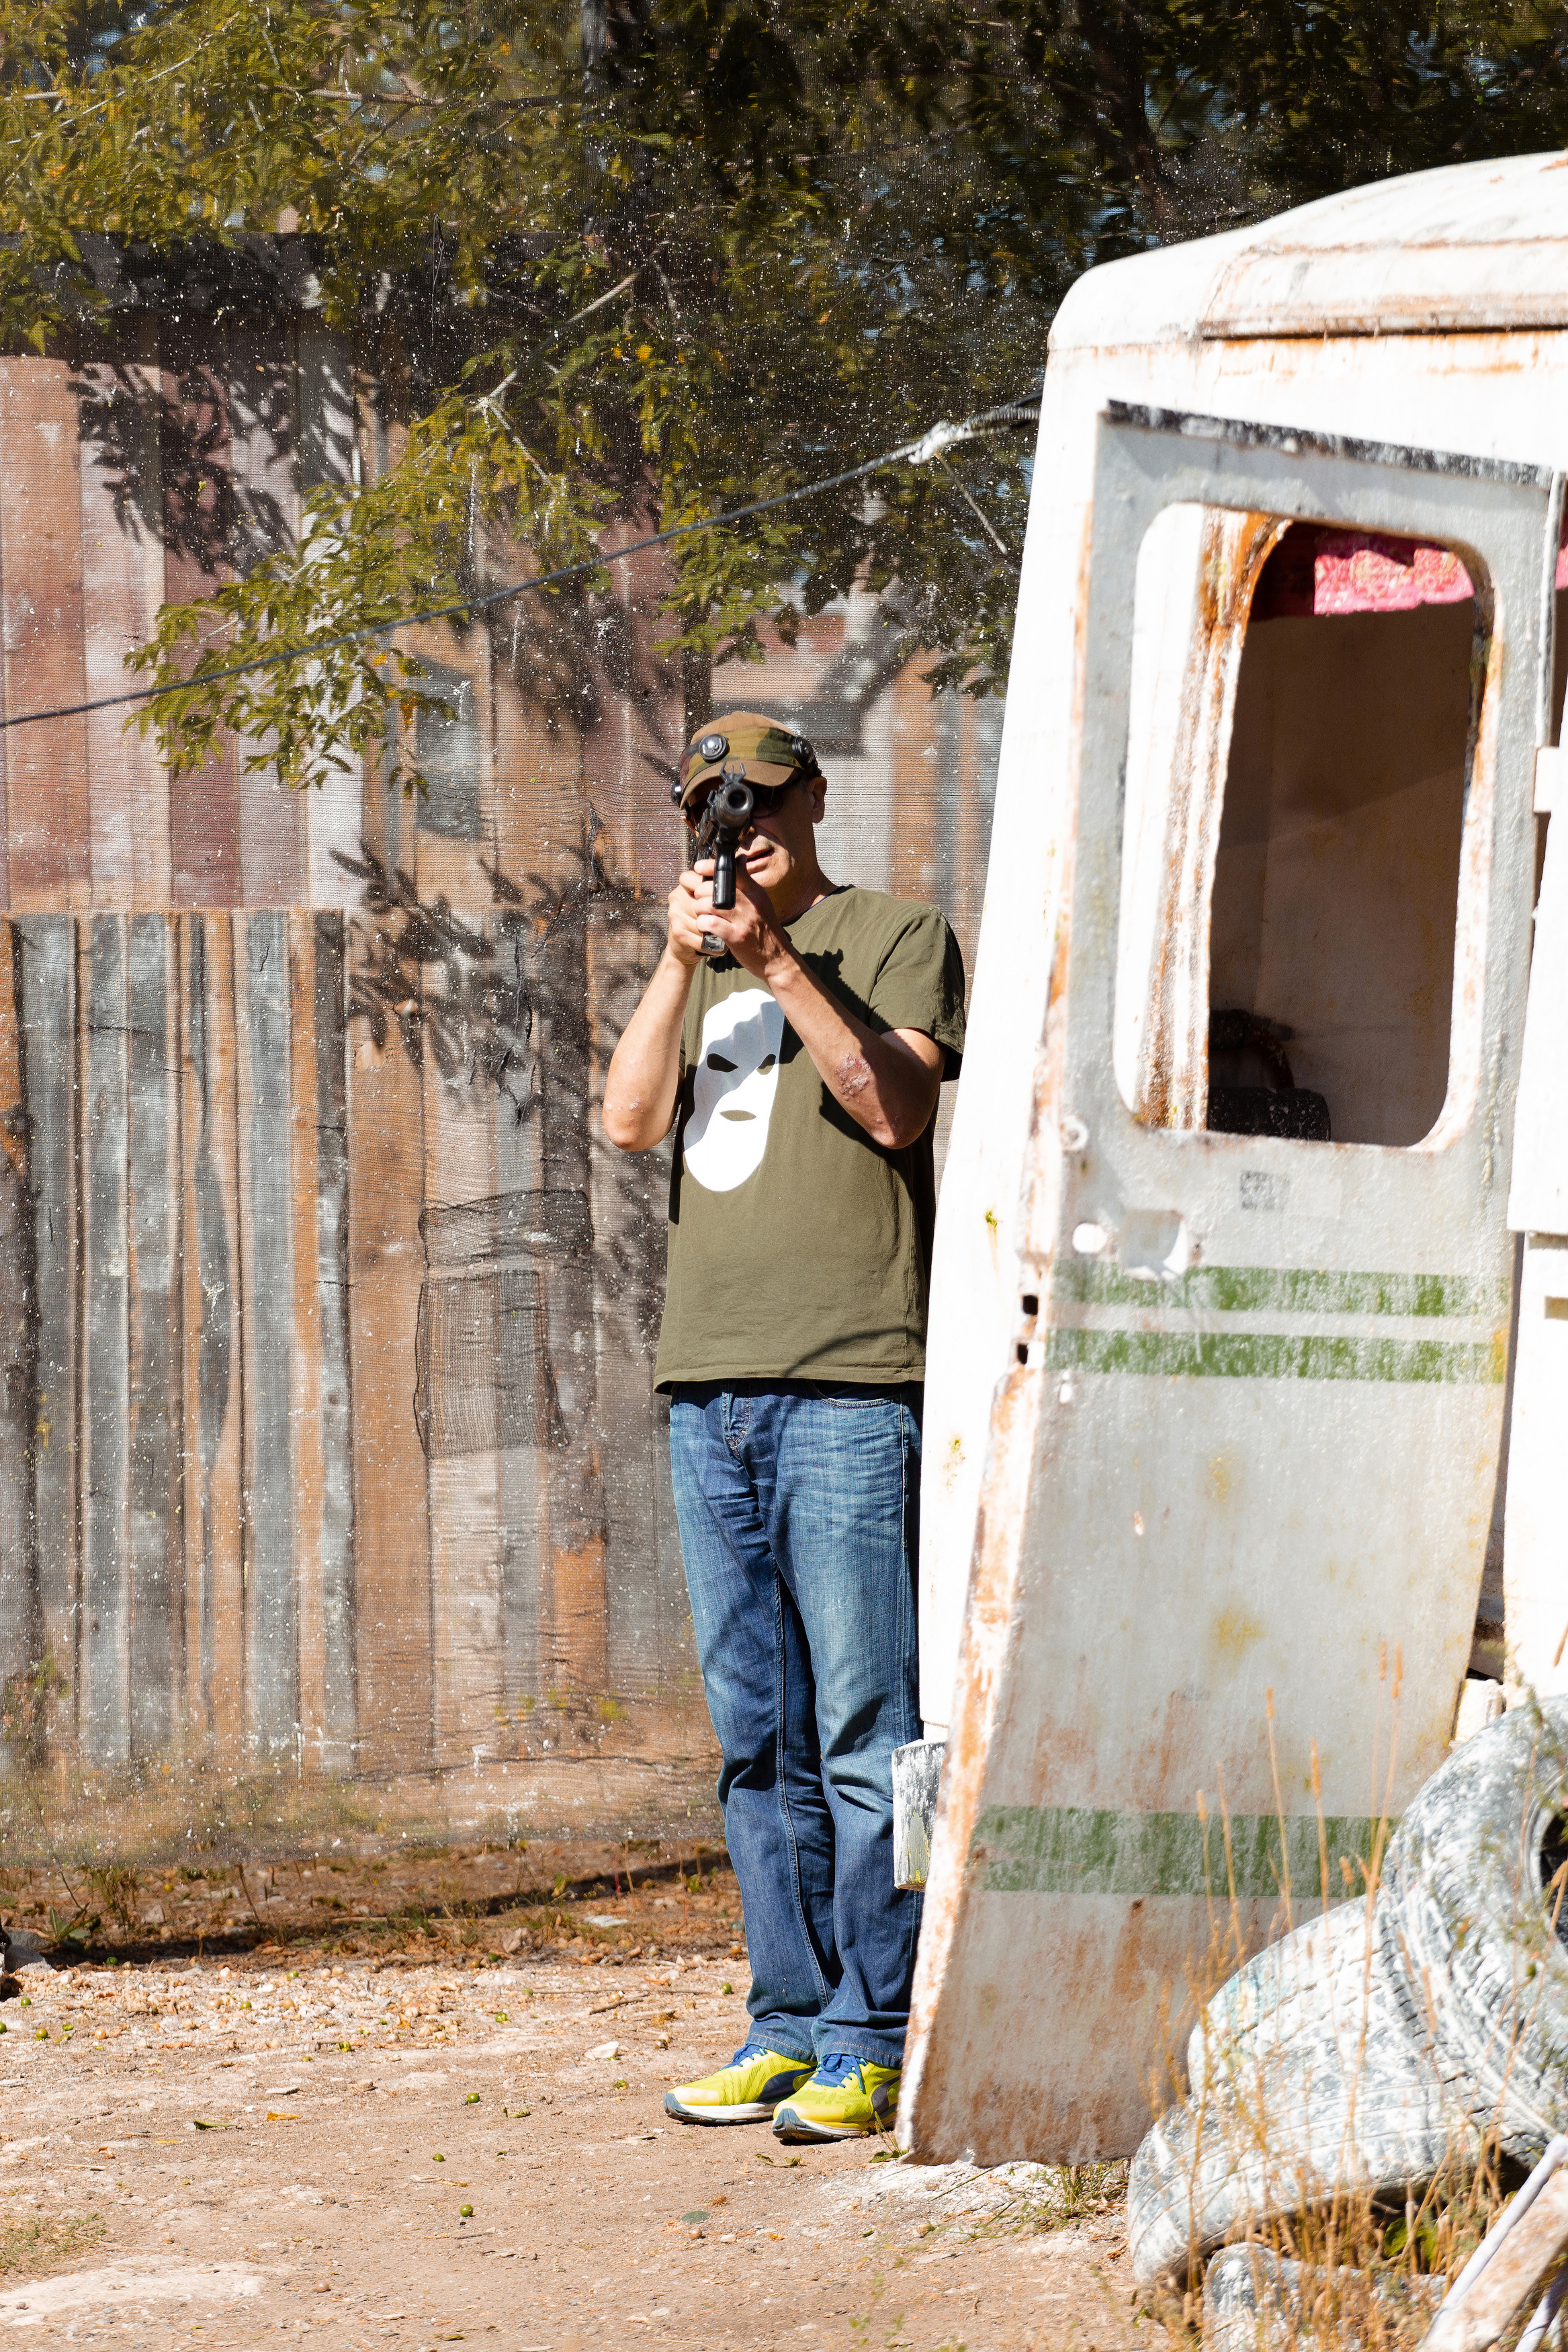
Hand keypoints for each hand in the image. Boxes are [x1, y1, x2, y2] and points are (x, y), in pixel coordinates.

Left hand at [666, 856, 795, 984]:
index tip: (698, 869)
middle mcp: (750, 903)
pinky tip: (706, 928)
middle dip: (700, 893)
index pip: (731, 870)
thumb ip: (747, 882)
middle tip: (701, 901)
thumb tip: (738, 858)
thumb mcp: (760, 901)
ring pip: (707, 904)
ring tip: (703, 916)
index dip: (710, 866)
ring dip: (699, 910)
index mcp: (755, 891)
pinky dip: (702, 924)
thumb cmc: (765, 930)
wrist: (777, 959)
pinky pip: (709, 923)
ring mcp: (743, 920)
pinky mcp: (736, 937)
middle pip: (713, 887)